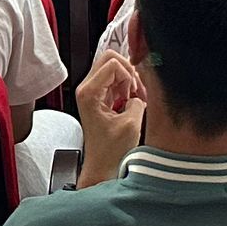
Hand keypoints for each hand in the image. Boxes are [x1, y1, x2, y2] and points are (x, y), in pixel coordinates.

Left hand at [75, 49, 145, 180]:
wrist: (102, 167)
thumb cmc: (110, 152)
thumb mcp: (131, 123)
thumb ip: (138, 99)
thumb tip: (139, 89)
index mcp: (89, 93)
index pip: (112, 63)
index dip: (128, 75)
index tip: (132, 93)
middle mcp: (87, 89)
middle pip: (110, 58)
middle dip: (128, 72)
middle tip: (134, 91)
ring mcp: (92, 92)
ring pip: (114, 67)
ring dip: (128, 80)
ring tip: (133, 99)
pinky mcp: (99, 97)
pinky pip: (115, 79)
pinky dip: (126, 87)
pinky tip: (131, 102)